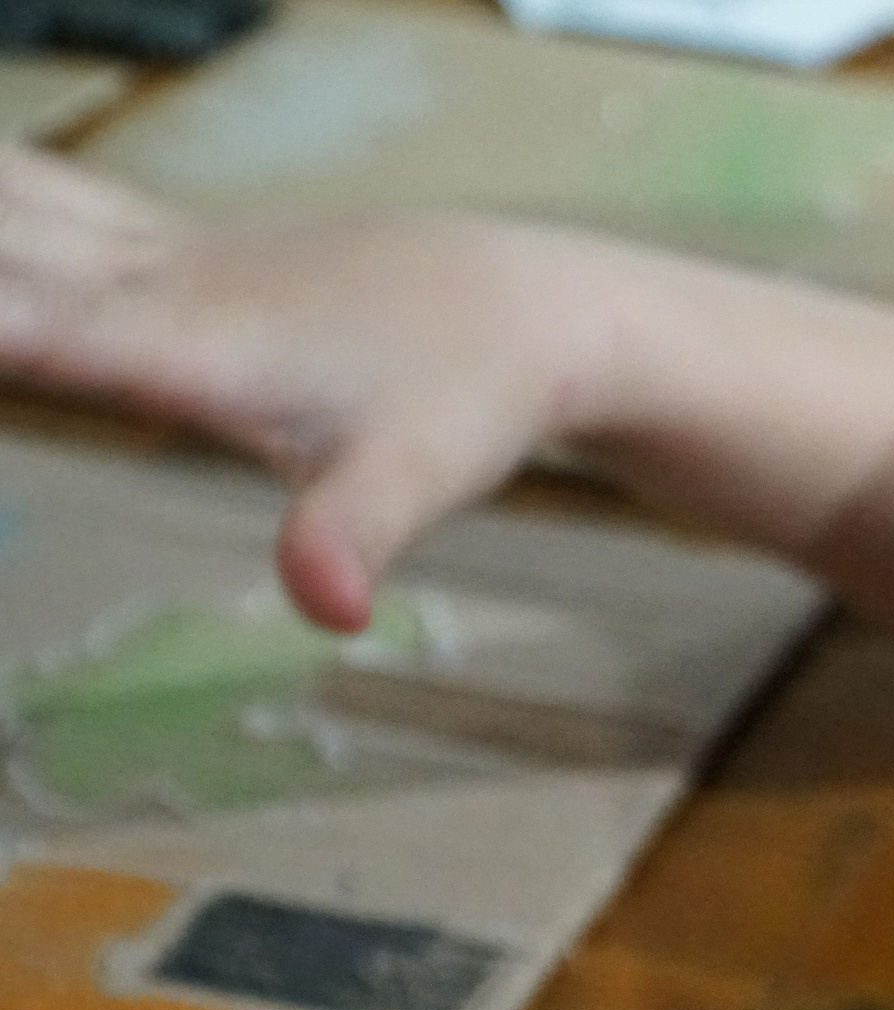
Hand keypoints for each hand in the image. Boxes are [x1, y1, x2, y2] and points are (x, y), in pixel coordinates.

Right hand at [0, 147, 611, 630]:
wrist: (524, 307)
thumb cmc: (468, 395)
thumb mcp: (420, 475)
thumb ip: (356, 532)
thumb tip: (329, 608)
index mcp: (190, 344)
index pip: (46, 330)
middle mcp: (160, 285)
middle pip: (4, 253)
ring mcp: (164, 254)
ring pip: (15, 207)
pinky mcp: (174, 246)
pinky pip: (45, 199)